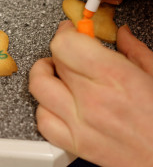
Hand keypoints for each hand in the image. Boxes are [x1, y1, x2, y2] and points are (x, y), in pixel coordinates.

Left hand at [29, 20, 152, 166]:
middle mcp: (92, 100)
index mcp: (115, 77)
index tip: (71, 31)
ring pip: (39, 88)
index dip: (65, 33)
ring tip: (57, 74)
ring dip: (44, 76)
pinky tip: (58, 103)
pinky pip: (43, 121)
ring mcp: (80, 124)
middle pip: (53, 62)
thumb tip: (122, 34)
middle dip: (59, 51)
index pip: (65, 45)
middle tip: (69, 51)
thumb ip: (135, 51)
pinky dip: (44, 108)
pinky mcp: (76, 144)